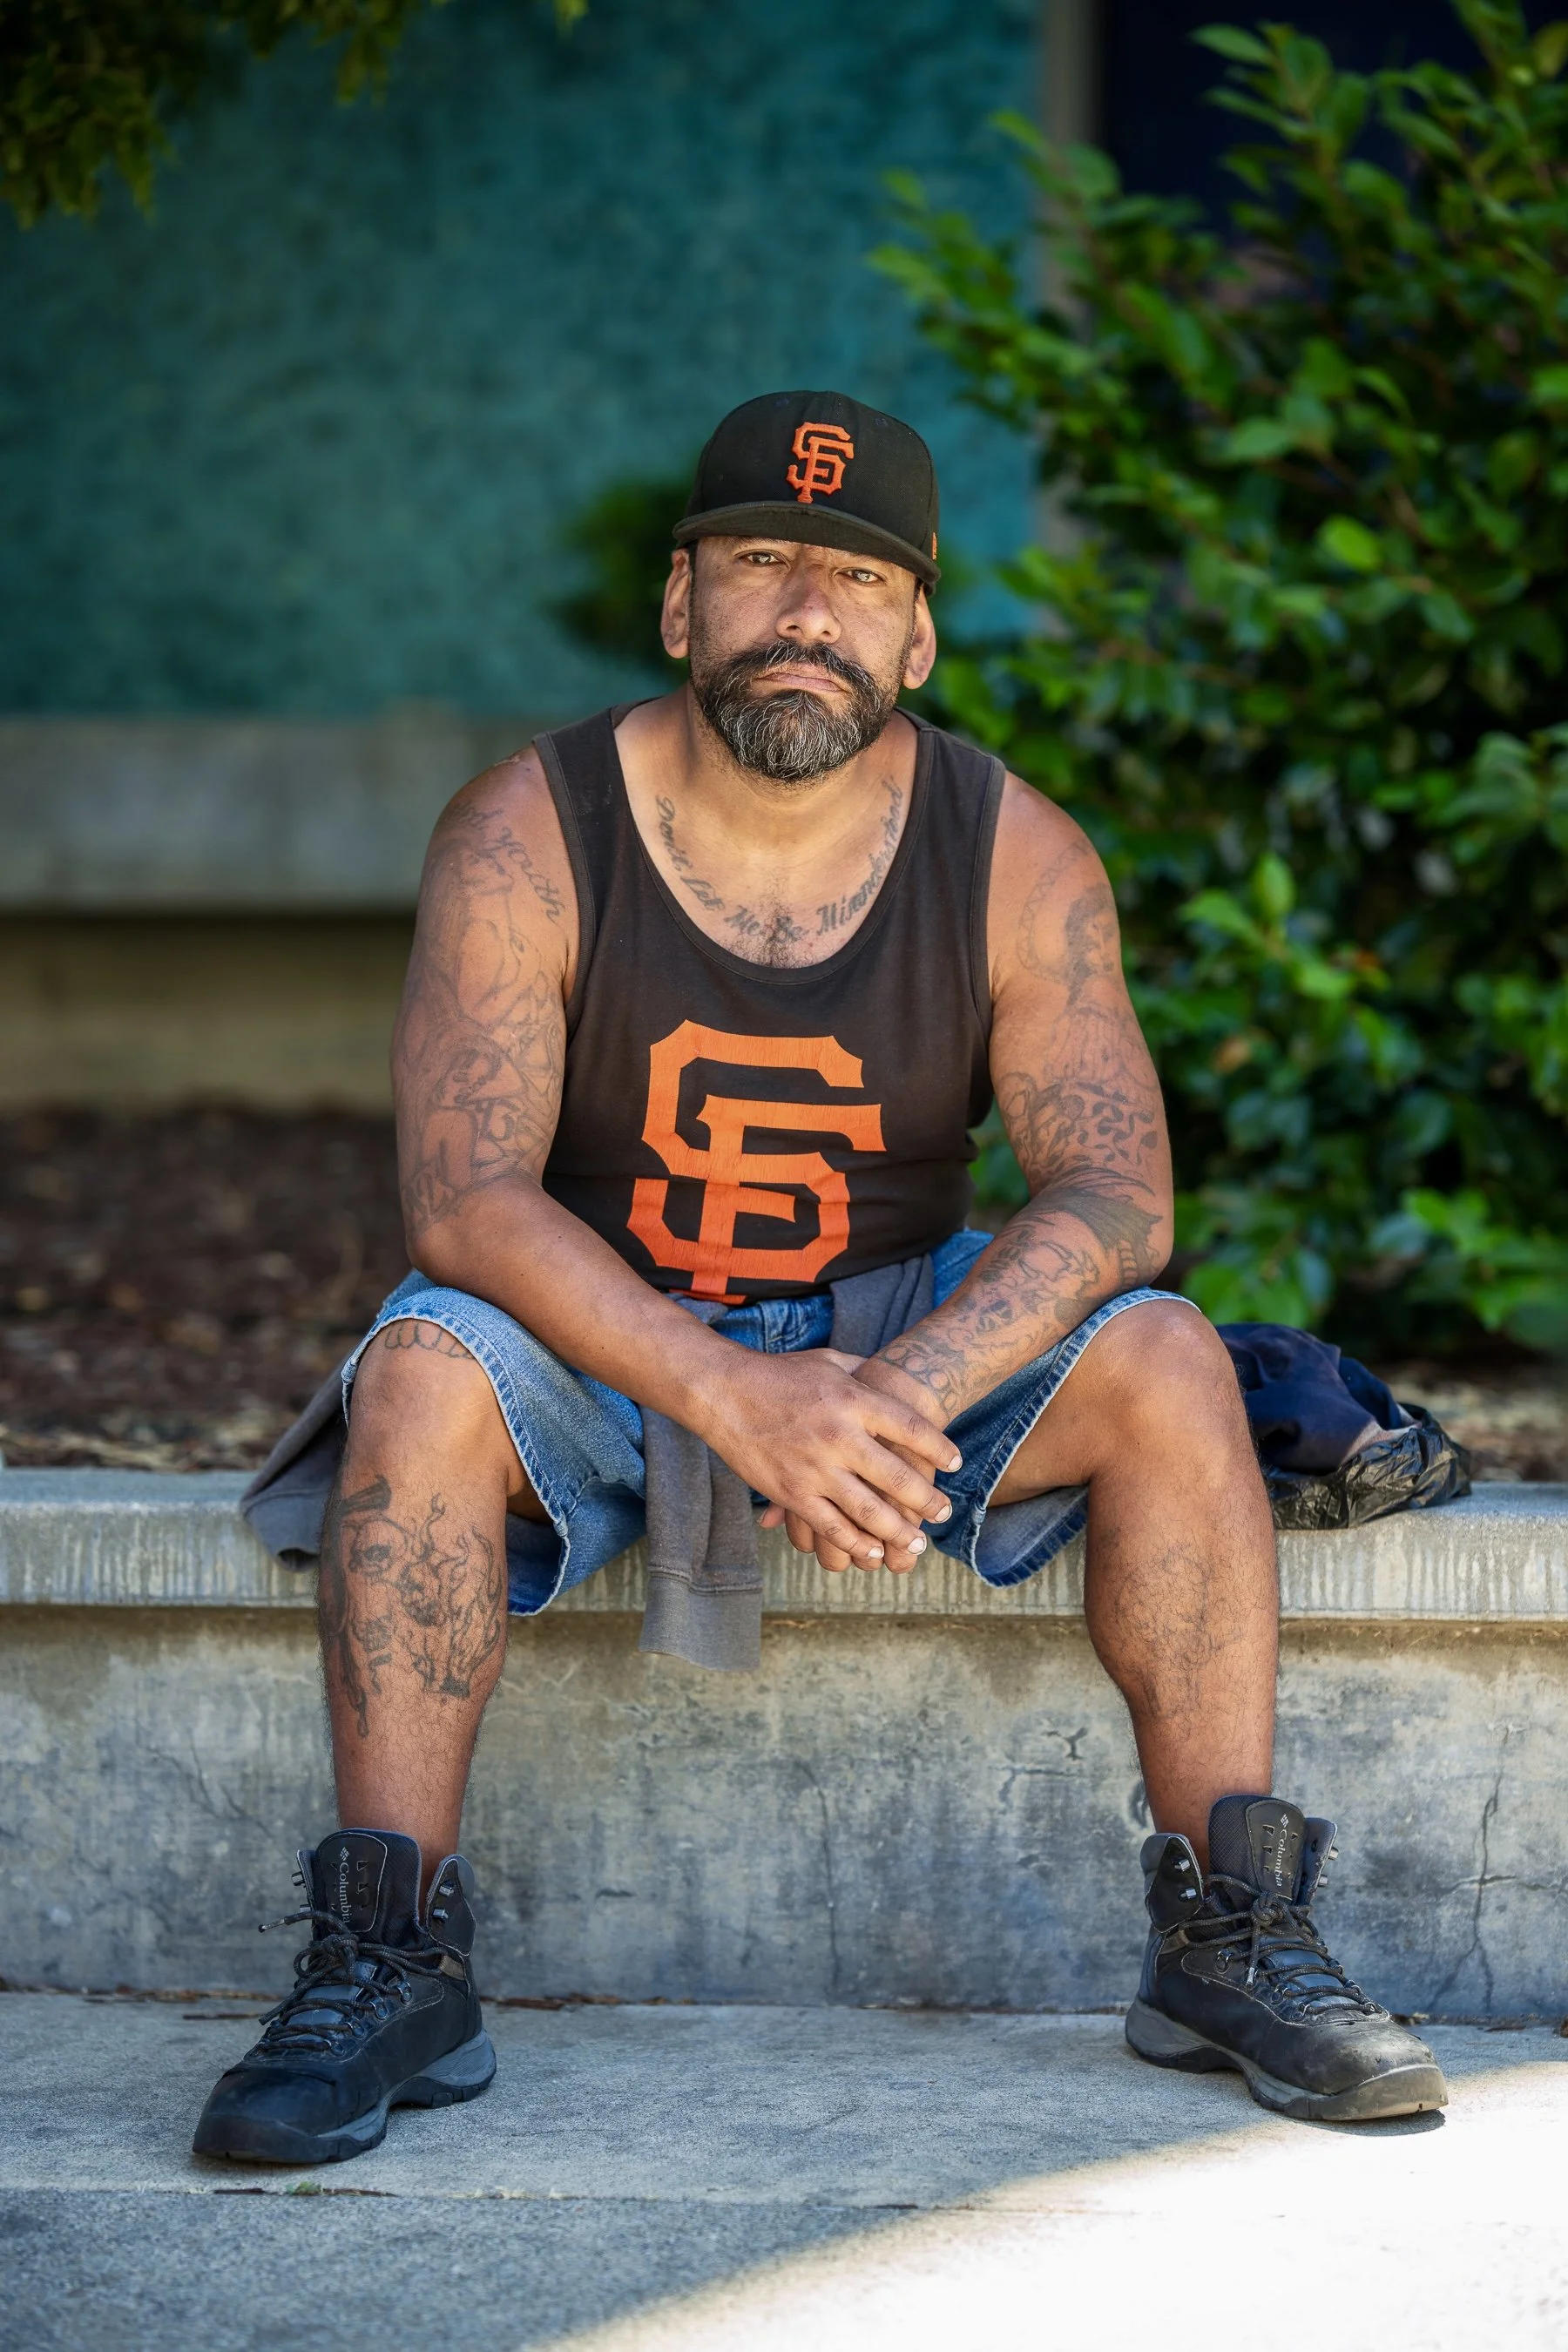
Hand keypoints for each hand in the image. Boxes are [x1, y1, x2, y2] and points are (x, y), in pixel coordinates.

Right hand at [698, 1347, 959, 1573]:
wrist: (722, 1391)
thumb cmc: (779, 1374)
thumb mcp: (829, 1362)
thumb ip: (865, 1374)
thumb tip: (896, 1380)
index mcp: (853, 1400)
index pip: (911, 1428)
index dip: (939, 1448)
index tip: (955, 1463)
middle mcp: (839, 1436)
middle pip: (898, 1477)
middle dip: (928, 1500)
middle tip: (944, 1513)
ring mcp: (814, 1469)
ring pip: (870, 1512)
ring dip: (900, 1531)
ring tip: (917, 1542)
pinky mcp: (791, 1492)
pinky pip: (831, 1527)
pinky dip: (856, 1544)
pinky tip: (874, 1551)